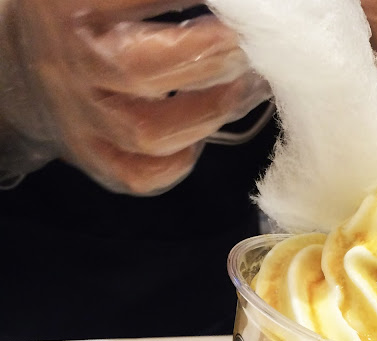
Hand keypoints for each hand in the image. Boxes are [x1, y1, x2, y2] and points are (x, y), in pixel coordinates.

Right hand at [0, 1, 270, 193]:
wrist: (24, 64)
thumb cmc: (82, 18)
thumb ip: (152, 0)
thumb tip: (236, 9)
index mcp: (65, 4)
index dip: (190, 2)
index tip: (237, 8)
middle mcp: (70, 64)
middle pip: (139, 71)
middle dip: (205, 62)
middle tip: (242, 50)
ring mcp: (78, 118)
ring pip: (145, 134)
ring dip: (205, 115)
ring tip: (237, 91)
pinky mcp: (91, 156)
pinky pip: (137, 176)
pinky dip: (177, 164)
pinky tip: (197, 139)